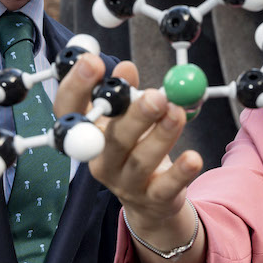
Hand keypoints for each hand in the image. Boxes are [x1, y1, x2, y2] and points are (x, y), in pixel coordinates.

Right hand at [54, 53, 201, 233]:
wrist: (150, 199)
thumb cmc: (135, 145)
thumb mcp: (127, 117)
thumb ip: (126, 93)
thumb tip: (125, 68)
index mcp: (89, 134)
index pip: (70, 111)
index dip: (76, 87)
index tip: (93, 62)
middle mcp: (101, 160)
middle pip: (111, 139)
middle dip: (133, 115)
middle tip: (156, 96)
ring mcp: (125, 183)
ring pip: (141, 160)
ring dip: (161, 136)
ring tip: (177, 112)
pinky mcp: (153, 199)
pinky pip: (165, 187)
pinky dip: (180, 173)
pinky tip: (193, 158)